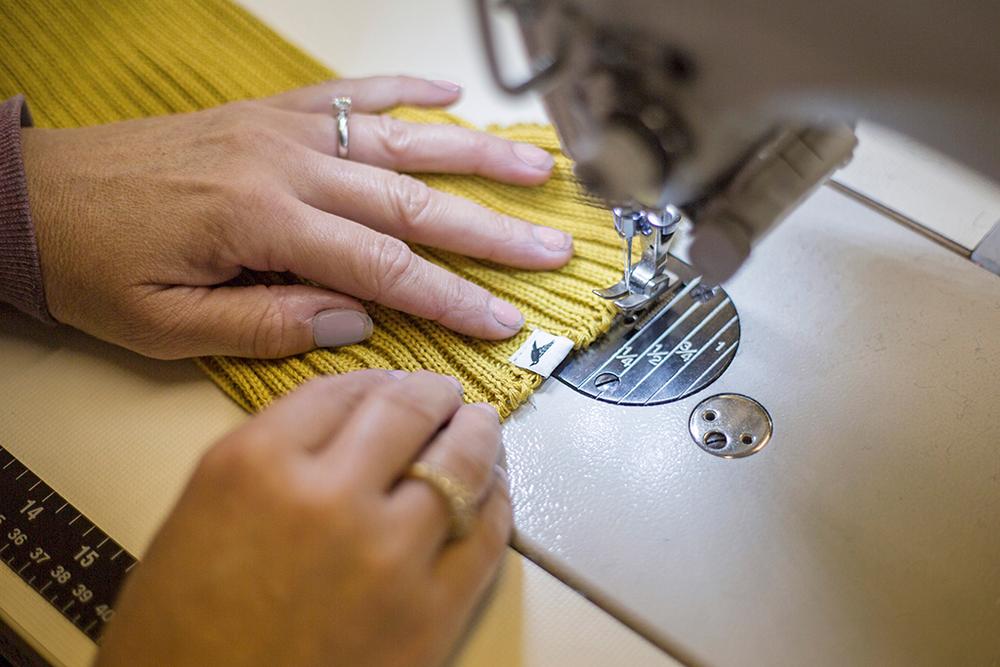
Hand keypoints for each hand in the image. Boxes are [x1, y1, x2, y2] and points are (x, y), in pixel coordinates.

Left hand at [22, 76, 572, 358]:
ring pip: (398, 139)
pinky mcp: (269, 113)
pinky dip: (404, 91)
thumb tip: (357, 322)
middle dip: (490, 230)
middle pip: (411, 200)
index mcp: (263, 222)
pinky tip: (449, 95)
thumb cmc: (95, 266)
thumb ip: (269, 323)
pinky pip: (349, 95)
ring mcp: (281, 130)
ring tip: (534, 167)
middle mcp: (286, 164)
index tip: (504, 318)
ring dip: (473, 153)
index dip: (452, 298)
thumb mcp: (170, 325)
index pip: (384, 269)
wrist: (36, 198)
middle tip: (550, 246)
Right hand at [96, 370, 511, 666]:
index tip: (388, 379)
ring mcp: (386, 554)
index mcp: (253, 466)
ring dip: (478, 435)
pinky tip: (492, 491)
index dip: (374, 378)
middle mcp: (325, 497)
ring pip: (460, 463)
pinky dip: (495, 503)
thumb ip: (271, 456)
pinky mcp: (430, 614)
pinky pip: (485, 536)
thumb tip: (342, 425)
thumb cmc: (181, 639)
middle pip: (406, 411)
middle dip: (432, 394)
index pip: (338, 390)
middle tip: (444, 393)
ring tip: (481, 426)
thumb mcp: (200, 516)